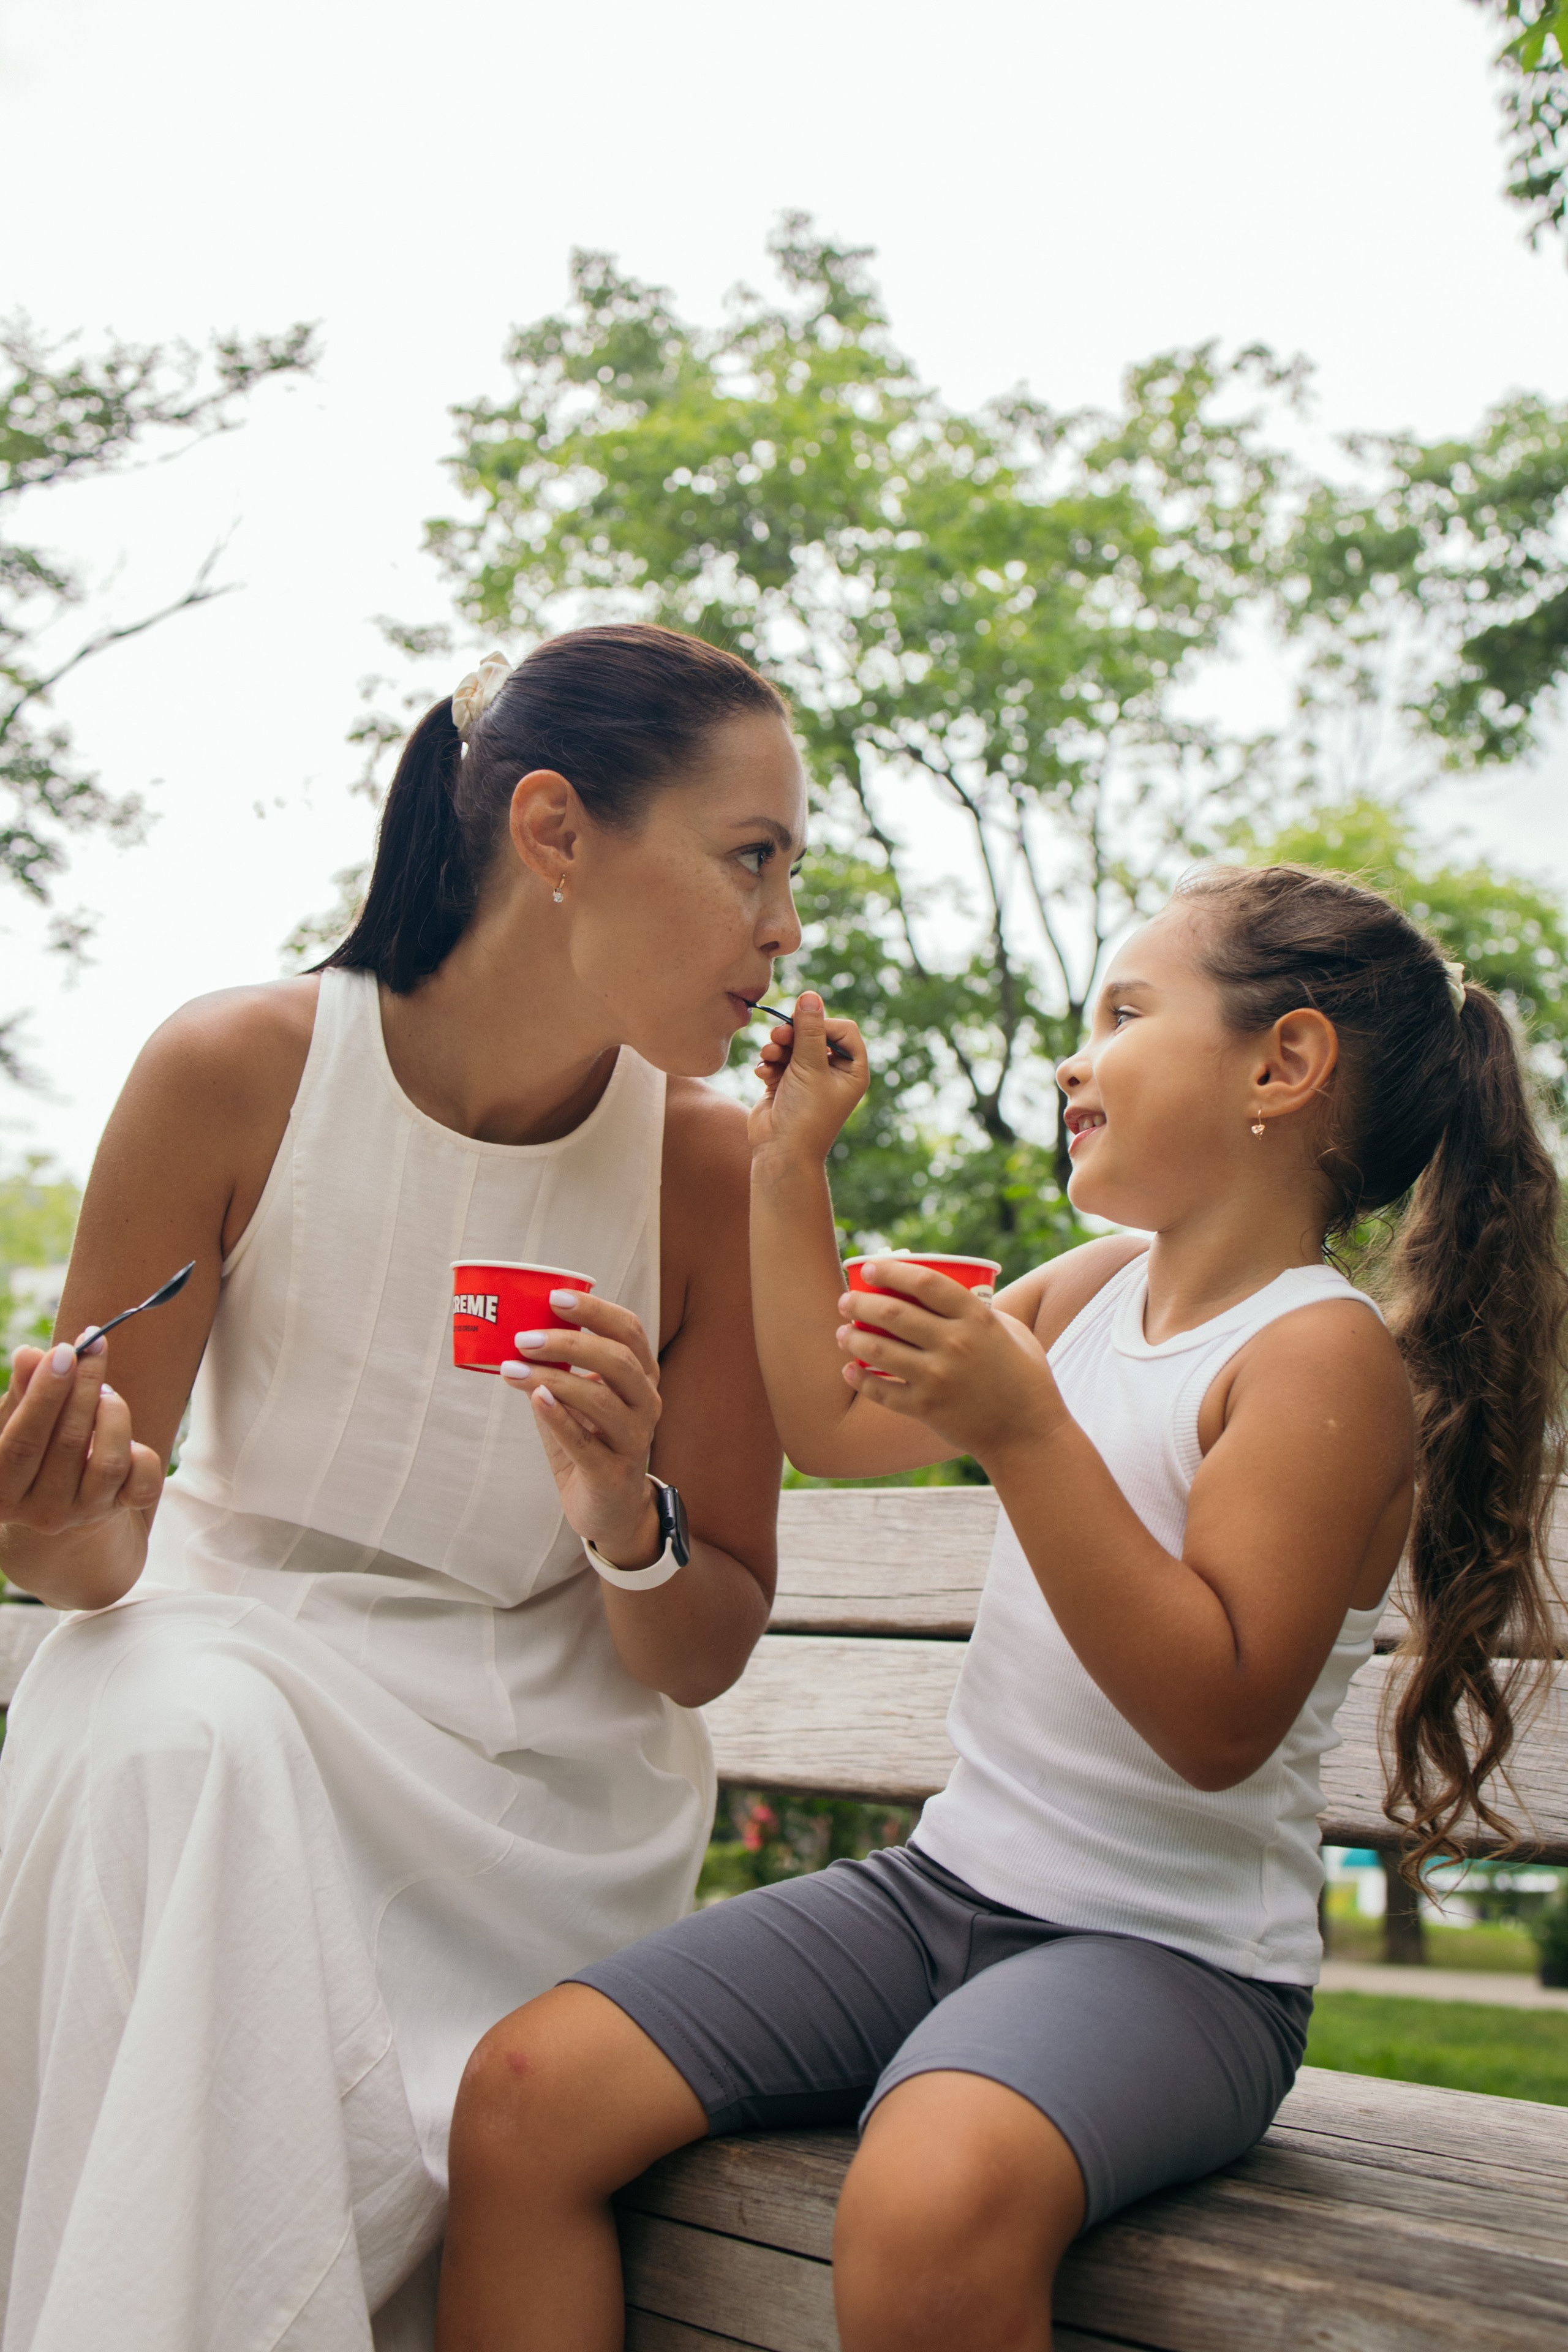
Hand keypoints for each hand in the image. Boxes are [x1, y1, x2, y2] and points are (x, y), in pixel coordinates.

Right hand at [0, 1337, 163, 1540]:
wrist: (65, 1498)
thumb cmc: (35, 1449)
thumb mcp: (17, 1422)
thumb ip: (22, 1391)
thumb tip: (29, 1355)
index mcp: (1, 1490)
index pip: (22, 1442)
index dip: (44, 1394)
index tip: (64, 1351)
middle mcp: (41, 1510)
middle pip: (68, 1444)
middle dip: (83, 1387)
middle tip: (92, 1346)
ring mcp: (83, 1514)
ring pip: (110, 1464)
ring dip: (113, 1415)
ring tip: (106, 1391)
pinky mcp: (119, 1511)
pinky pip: (143, 1484)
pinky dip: (143, 1454)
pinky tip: (130, 1436)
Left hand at [499, 1293, 664, 1567]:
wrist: (609, 1510)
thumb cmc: (591, 1443)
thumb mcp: (579, 1400)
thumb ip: (560, 1369)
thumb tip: (516, 1334)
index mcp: (641, 1378)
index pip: (630, 1332)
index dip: (596, 1311)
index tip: (555, 1297)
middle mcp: (646, 1404)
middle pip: (618, 1361)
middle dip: (568, 1343)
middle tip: (523, 1338)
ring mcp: (634, 1440)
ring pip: (599, 1400)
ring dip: (552, 1378)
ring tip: (512, 1369)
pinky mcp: (612, 1474)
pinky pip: (585, 1442)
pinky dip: (558, 1417)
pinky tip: (535, 1398)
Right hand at [747, 992, 867, 1164]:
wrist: (780, 1151)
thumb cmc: (805, 1113)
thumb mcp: (810, 1066)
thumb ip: (809, 1029)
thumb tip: (810, 995)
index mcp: (853, 1070)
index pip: (844, 1029)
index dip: (823, 1023)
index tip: (803, 1028)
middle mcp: (833, 1073)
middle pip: (815, 1034)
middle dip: (794, 1034)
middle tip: (778, 1037)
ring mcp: (809, 1078)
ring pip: (793, 1045)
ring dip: (778, 1047)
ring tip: (769, 1056)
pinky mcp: (786, 1084)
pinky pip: (778, 1060)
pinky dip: (770, 1064)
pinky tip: (764, 1074)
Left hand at [836, 1262, 1064, 1461]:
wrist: (1028, 1433)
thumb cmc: (1026, 1376)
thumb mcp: (1012, 1331)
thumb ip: (980, 1310)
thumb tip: (945, 1293)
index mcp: (977, 1319)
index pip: (925, 1283)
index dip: (892, 1271)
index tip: (870, 1269)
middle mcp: (955, 1344)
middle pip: (893, 1313)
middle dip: (860, 1302)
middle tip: (845, 1301)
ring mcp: (938, 1378)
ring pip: (879, 1350)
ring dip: (853, 1338)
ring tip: (842, 1333)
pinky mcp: (926, 1409)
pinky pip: (882, 1391)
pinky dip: (861, 1380)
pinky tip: (850, 1370)